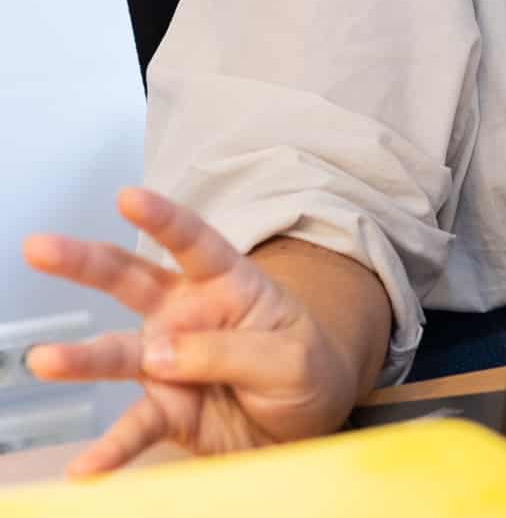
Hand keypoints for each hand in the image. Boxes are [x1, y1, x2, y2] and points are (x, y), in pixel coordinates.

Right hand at [21, 189, 366, 475]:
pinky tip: (86, 466)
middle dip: (85, 262)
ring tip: (44, 360)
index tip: (128, 196)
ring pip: (116, 354)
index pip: (195, 244)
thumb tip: (160, 354)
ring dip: (80, 358)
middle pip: (131, 281)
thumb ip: (231, 351)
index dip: (163, 218)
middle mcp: (187, 317)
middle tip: (39, 247)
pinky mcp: (165, 411)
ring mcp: (169, 364)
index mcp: (230, 284)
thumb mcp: (292, 355)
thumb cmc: (308, 370)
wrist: (309, 423)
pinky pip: (132, 429)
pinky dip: (110, 450)